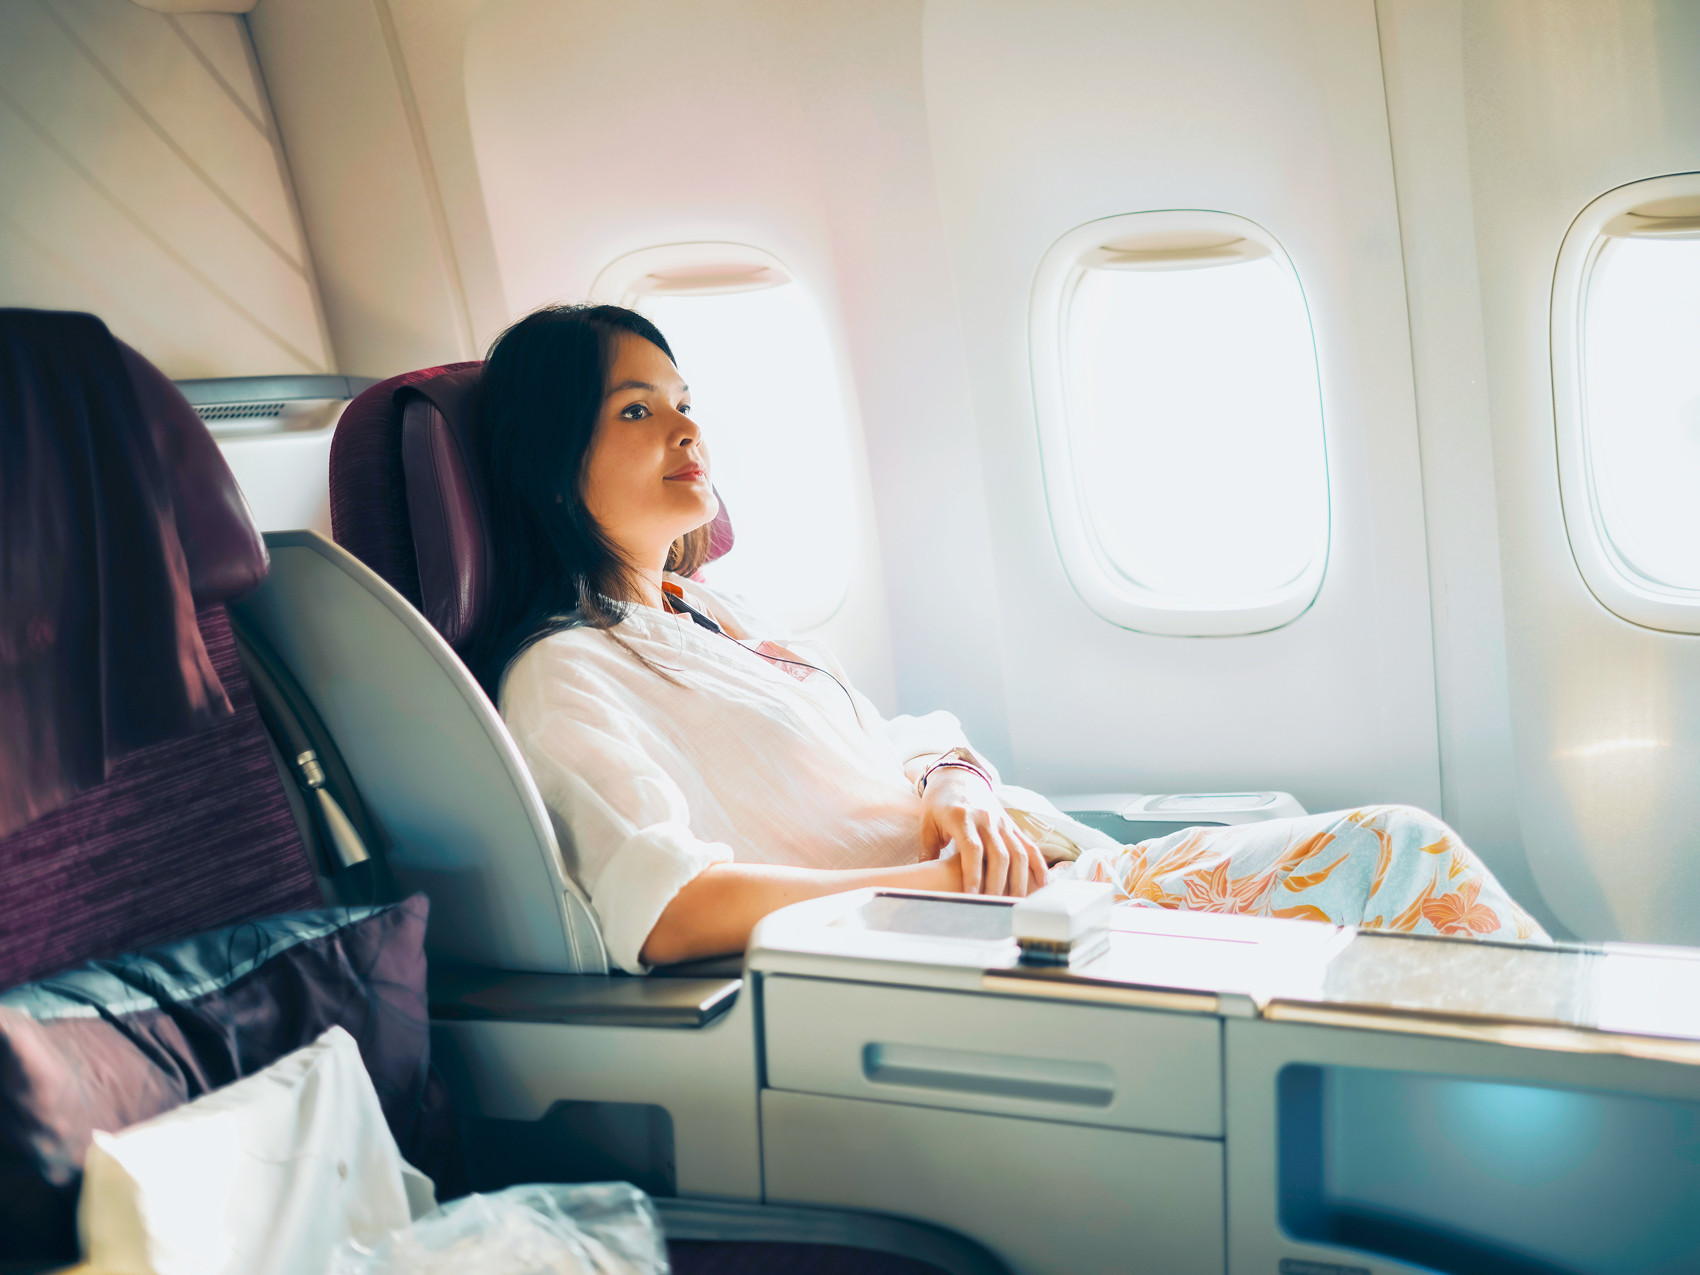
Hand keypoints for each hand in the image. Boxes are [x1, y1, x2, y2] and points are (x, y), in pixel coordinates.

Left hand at [918, 769, 1045, 896]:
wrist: (958, 776)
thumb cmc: (938, 803)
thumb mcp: (927, 823)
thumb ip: (927, 851)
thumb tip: (922, 880)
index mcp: (962, 817)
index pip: (972, 849)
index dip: (973, 873)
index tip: (971, 895)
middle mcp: (986, 818)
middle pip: (999, 855)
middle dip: (997, 884)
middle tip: (991, 905)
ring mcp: (1002, 821)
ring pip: (1018, 852)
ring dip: (1019, 880)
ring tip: (1014, 902)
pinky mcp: (1012, 825)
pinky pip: (1029, 846)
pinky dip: (1038, 866)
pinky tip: (1042, 885)